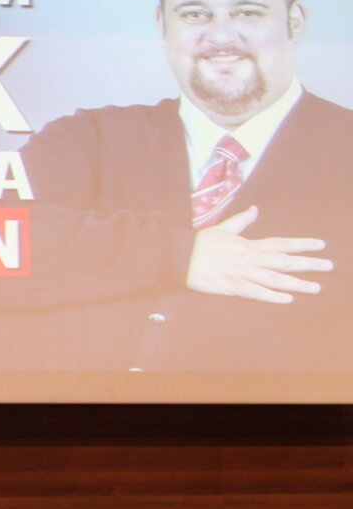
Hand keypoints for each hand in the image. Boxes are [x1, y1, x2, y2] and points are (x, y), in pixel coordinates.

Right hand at [186, 206, 332, 303]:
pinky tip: (286, 299)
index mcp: (249, 244)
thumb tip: (255, 209)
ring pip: (273, 279)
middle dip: (307, 264)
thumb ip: (241, 221)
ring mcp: (241, 273)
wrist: (179, 258)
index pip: (281, 243)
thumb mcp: (223, 228)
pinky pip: (254, 292)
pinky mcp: (230, 287)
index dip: (301, 244)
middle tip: (329, 266)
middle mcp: (249, 258)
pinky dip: (270, 296)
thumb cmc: (200, 244)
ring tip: (315, 287)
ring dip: (295, 283)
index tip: (321, 245)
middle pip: (283, 261)